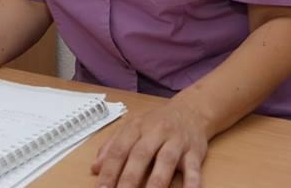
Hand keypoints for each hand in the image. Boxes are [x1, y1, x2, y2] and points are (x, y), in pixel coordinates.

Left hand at [91, 99, 208, 187]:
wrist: (190, 110)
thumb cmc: (156, 123)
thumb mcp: (132, 128)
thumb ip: (112, 146)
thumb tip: (95, 168)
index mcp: (136, 128)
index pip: (119, 149)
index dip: (109, 170)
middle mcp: (156, 132)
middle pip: (141, 155)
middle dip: (129, 179)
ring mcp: (176, 141)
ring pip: (166, 161)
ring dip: (156, 183)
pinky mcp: (195, 152)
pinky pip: (194, 169)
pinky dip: (192, 184)